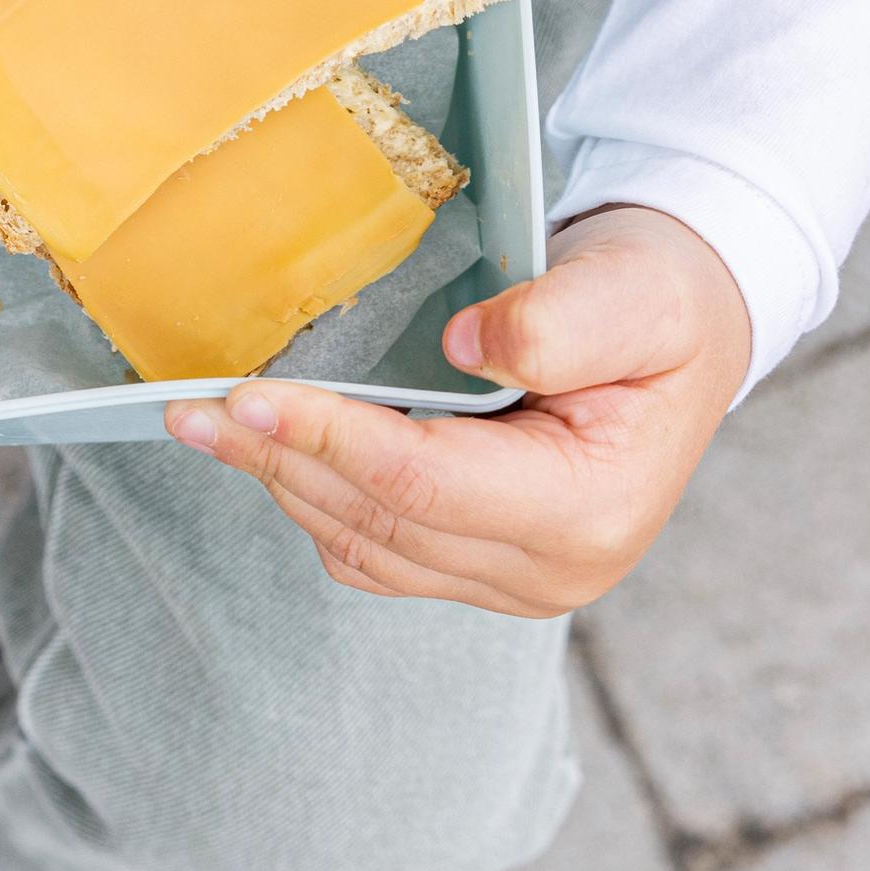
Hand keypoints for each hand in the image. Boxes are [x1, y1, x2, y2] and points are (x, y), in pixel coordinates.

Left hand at [162, 205, 752, 616]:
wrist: (683, 331)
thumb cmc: (658, 300)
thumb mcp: (636, 290)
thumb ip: (560, 322)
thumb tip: (465, 350)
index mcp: (590, 508)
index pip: (425, 483)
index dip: (325, 440)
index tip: (243, 397)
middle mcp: (553, 567)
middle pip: (378, 521)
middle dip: (276, 460)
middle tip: (186, 410)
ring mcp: (517, 580)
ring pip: (363, 544)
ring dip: (281, 482)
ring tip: (208, 424)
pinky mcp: (485, 569)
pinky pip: (374, 551)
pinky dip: (315, 500)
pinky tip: (276, 448)